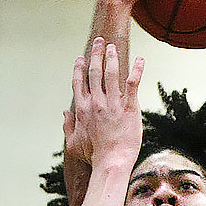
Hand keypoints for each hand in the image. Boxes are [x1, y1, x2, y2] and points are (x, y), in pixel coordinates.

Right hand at [71, 37, 144, 167]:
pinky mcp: (129, 107)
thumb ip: (67, 126)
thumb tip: (65, 112)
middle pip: (95, 72)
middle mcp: (96, 102)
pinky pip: (133, 84)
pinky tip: (141, 59)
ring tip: (113, 46)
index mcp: (82, 109)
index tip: (81, 59)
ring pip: (111, 73)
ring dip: (111, 57)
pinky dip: (137, 70)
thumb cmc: (93, 156)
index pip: (79, 83)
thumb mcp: (73, 144)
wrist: (111, 162)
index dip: (79, 69)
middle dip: (96, 54)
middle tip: (100, 42)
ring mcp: (112, 104)